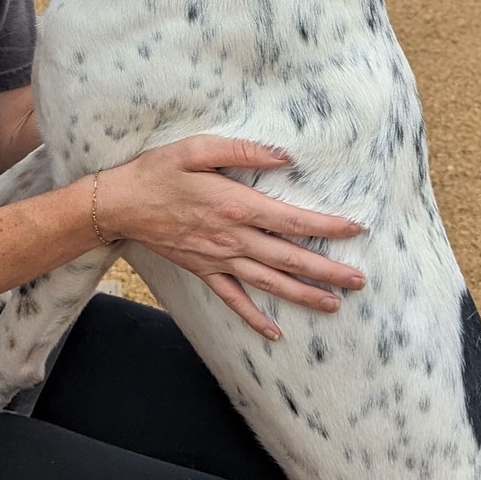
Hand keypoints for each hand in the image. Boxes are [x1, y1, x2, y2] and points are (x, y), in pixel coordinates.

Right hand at [95, 137, 364, 339]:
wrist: (120, 204)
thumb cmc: (158, 171)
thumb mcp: (197, 148)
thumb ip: (242, 150)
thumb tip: (283, 155)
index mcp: (235, 205)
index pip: (292, 220)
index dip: (327, 226)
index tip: (356, 229)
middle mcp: (232, 238)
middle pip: (289, 258)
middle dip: (327, 270)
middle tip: (360, 280)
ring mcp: (218, 259)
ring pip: (269, 282)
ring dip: (303, 295)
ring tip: (334, 305)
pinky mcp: (203, 271)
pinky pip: (233, 299)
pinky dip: (254, 317)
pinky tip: (274, 331)